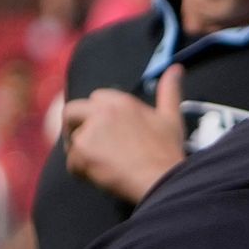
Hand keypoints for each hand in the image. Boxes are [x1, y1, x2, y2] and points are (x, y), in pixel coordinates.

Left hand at [62, 65, 189, 205]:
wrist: (163, 179)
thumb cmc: (167, 152)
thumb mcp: (171, 117)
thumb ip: (169, 91)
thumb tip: (176, 68)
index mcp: (121, 101)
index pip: (95, 99)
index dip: (96, 115)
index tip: (104, 130)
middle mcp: (102, 111)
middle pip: (71, 112)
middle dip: (73, 127)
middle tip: (85, 146)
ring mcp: (89, 131)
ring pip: (72, 141)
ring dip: (82, 155)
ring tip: (101, 167)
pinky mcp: (82, 152)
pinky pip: (72, 164)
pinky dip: (82, 173)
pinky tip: (101, 178)